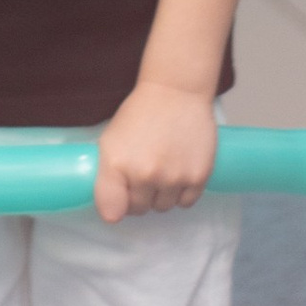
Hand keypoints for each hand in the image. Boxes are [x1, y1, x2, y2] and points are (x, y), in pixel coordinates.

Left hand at [94, 77, 218, 221]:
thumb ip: (107, 178)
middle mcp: (144, 175)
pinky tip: (180, 170)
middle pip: (140, 210)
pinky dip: (182, 192)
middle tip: (146, 171)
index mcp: (116, 164)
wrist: (177, 92)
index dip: (116, 205)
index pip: (111, 212)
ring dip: (162, 194)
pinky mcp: (198, 177)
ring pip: (164, 207)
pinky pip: (186, 203)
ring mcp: (173, 178)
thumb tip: (114, 213)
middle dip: (140, 196)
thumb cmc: (141, 114)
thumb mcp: (110, 141)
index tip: (121, 195)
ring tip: (164, 167)